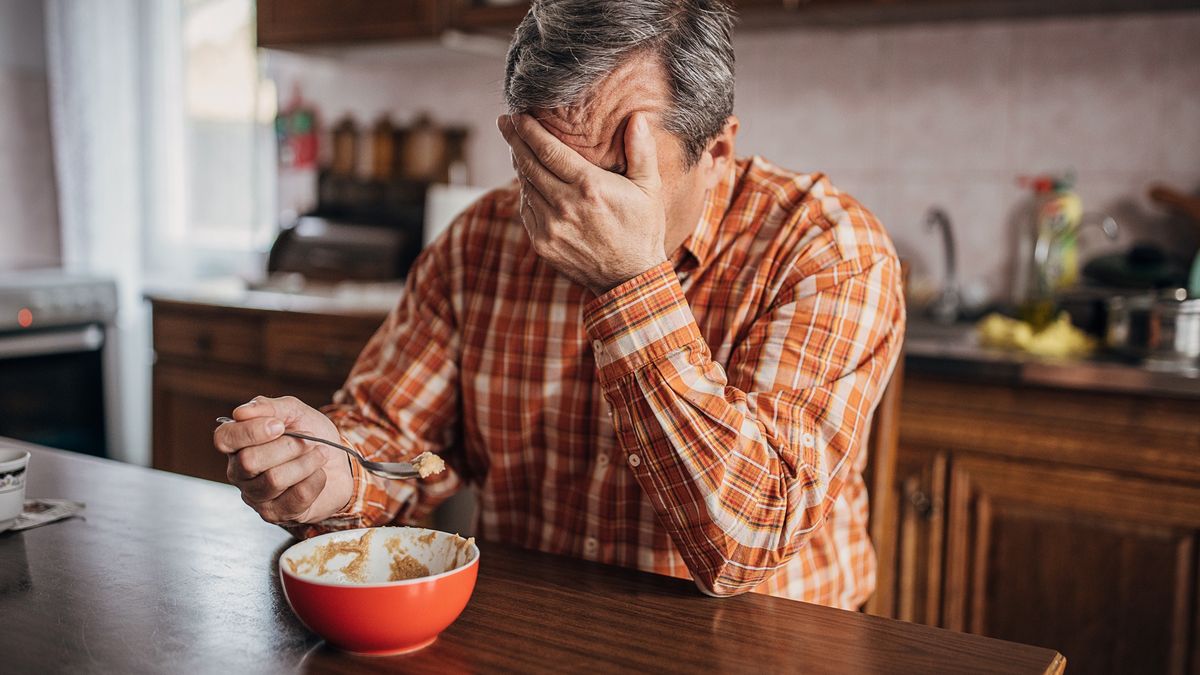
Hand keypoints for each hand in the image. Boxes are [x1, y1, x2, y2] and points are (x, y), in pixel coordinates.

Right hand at [213, 395, 353, 524]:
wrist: (339, 463)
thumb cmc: (311, 437)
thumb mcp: (295, 412)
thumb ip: (270, 407)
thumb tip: (242, 412)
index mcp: (238, 444)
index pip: (224, 438)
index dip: (250, 431)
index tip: (279, 425)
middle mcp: (240, 472)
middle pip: (249, 461)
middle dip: (288, 447)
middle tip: (310, 439)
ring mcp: (256, 496)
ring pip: (274, 480)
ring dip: (306, 462)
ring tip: (320, 454)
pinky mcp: (276, 514)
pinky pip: (297, 497)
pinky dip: (315, 480)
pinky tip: (318, 475)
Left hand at [498, 112, 667, 293]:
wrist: (630, 279)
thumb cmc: (642, 229)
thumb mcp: (649, 188)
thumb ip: (641, 151)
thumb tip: (638, 118)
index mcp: (590, 186)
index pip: (549, 150)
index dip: (529, 130)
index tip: (517, 115)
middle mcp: (565, 206)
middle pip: (529, 165)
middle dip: (514, 140)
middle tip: (505, 121)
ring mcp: (551, 227)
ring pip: (525, 187)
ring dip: (518, 165)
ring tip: (515, 147)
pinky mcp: (543, 244)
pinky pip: (527, 210)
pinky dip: (525, 192)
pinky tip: (527, 180)